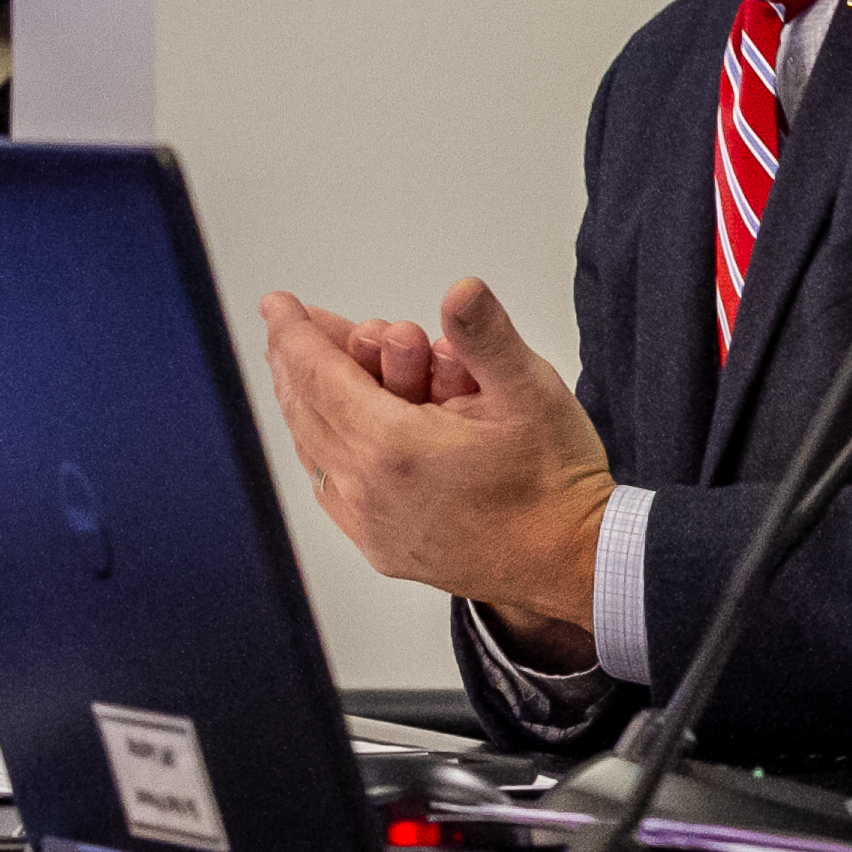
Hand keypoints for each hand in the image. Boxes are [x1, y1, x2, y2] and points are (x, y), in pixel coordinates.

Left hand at [261, 279, 612, 662]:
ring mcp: (372, 528)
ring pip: (316, 454)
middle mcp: (369, 492)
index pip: (322, 377)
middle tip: (292, 328)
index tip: (278, 303)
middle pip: (309, 414)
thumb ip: (485, 336)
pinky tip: (334, 433)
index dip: (296, 335)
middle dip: (297, 363)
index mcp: (394, 447)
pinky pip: (333, 492)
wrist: (573, 562)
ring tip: (309, 372)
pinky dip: (325, 451)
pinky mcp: (385, 550)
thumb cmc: (555, 477)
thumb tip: (459, 289)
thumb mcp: (530, 390)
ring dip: (309, 406)